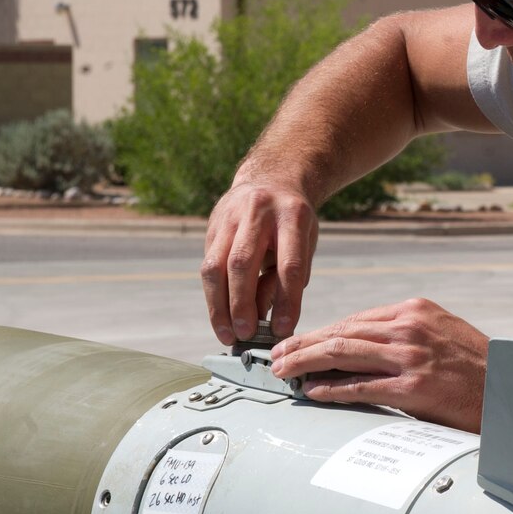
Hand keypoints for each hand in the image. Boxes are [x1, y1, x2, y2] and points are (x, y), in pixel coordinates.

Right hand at [201, 182, 318, 344]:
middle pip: (243, 262)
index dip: (286, 300)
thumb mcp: (304, 243)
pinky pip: (208, 266)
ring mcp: (229, 217)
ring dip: (219, 306)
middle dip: (242, 304)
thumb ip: (289, 277)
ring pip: (215, 265)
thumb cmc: (293, 222)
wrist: (271, 179)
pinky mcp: (212, 227)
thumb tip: (268, 319)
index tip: (284, 330)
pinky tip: (221, 317)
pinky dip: (214, 296)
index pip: (289, 264)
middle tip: (246, 334)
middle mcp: (257, 212)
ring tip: (227, 334)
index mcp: (292, 216)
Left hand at [269, 299, 488, 431]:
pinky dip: (331, 389)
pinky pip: (360, 387)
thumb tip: (362, 345)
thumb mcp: (442, 333)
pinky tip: (311, 391)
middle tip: (275, 355)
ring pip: (343, 353)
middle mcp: (409, 328)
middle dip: (302, 344)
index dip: (319, 331)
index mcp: (414, 310)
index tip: (297, 341)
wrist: (511, 390)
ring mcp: (411, 357)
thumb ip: (406, 333)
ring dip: (305, 362)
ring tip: (282, 371)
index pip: (355, 319)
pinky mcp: (414, 388)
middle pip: (341, 332)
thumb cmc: (477, 367)